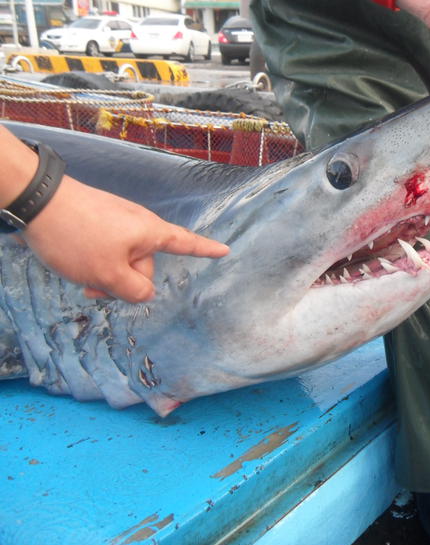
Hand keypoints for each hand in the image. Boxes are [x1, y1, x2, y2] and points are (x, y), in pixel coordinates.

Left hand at [20, 176, 228, 302]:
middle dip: (124, 282)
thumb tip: (145, 293)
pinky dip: (96, 261)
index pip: (186, 243)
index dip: (206, 250)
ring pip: (122, 259)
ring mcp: (118, 220)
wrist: (36, 199)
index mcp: (150, 233)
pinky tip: (75, 263)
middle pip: (144, 264)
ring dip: (106, 275)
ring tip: (80, 278)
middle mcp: (139, 224)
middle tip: (94, 289)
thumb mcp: (108, 273)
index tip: (225, 250)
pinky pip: (108, 248)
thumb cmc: (78, 236)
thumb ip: (134, 290)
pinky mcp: (99, 219)